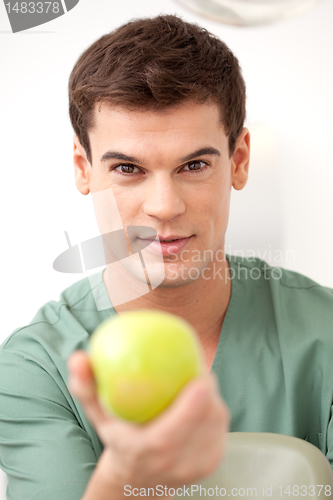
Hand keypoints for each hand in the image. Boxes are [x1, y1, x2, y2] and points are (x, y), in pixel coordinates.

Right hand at [67, 349, 229, 492]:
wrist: (138, 480)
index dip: (194, 403)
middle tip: (197, 366)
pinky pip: (221, 427)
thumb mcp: (98, 415)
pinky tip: (203, 397)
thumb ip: (86, 387)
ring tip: (198, 379)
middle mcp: (178, 463)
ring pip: (218, 420)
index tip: (200, 376)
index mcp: (150, 451)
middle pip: (207, 419)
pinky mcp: (213, 463)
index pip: (176, 430)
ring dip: (211, 395)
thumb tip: (78, 357)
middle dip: (207, 387)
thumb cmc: (118, 438)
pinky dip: (214, 408)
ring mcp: (199, 466)